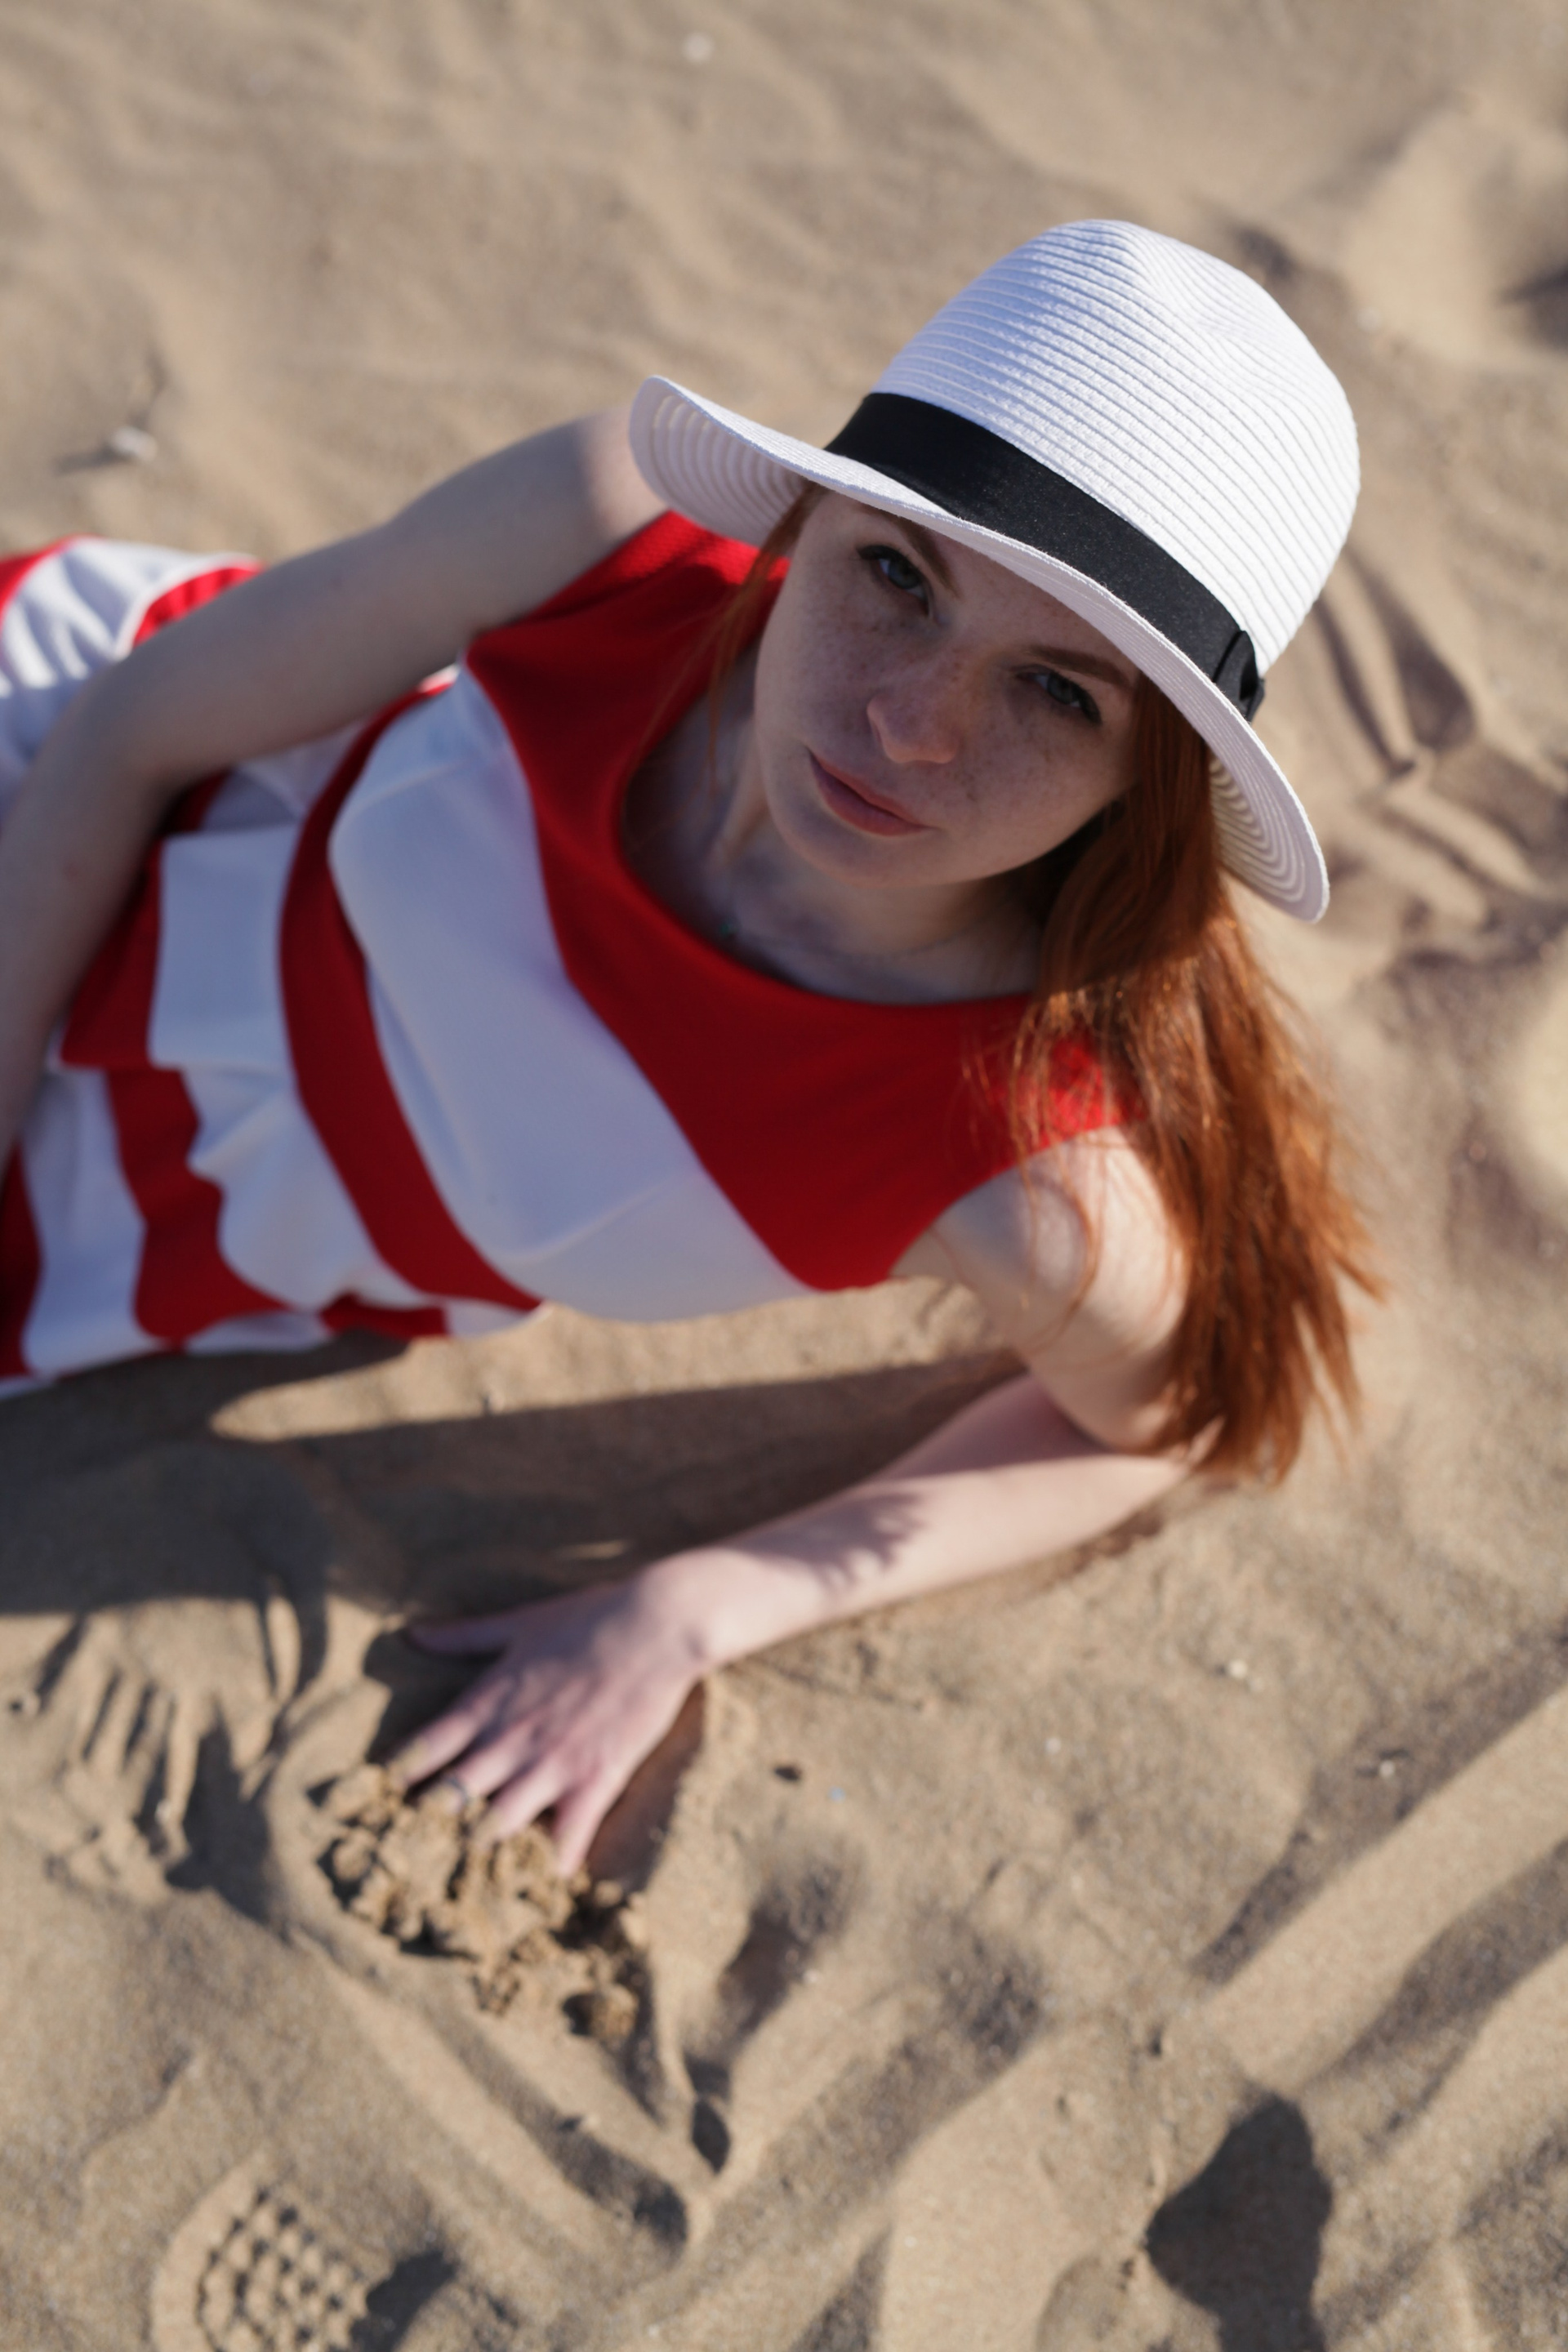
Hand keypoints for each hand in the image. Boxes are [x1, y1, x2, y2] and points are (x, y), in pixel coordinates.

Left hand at [390, 1573, 702, 1874]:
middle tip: (403, 1860)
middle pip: (448, 1799)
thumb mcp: (517, 1623)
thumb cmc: (587, 1617)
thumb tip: (411, 1633)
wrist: (656, 1624)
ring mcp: (551, 1765)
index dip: (394, 1780)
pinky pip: (567, 1839)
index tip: (371, 1804)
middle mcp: (509, 1740)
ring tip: (456, 1888)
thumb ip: (462, 1636)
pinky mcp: (595, 1781)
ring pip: (496, 1827)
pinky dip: (551, 1867)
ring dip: (476, 1855)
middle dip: (424, 1830)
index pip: (423, 1749)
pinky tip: (540, 1892)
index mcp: (486, 1701)